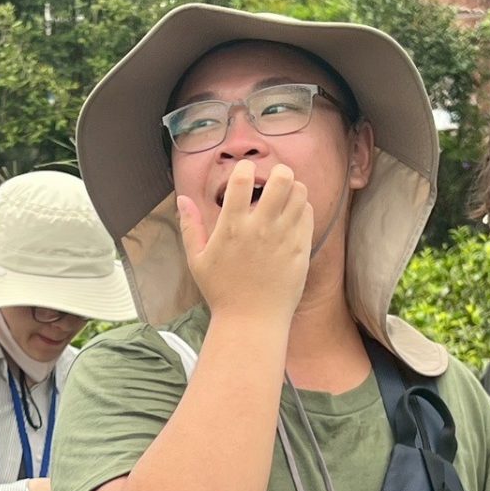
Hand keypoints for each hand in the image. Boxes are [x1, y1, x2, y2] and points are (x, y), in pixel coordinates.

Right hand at [175, 159, 312, 325]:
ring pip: (299, 193)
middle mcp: (260, 229)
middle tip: (273, 180)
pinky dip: (300, 208)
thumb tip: (182, 198)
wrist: (251, 322)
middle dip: (278, 172)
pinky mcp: (300, 249)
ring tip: (283, 197)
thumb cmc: (222, 292)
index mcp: (232, 227)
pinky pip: (307, 214)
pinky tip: (290, 216)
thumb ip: (190, 226)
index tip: (245, 173)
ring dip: (292, 188)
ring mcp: (284, 238)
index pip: (243, 178)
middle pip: (281, 179)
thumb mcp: (197, 260)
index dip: (245, 167)